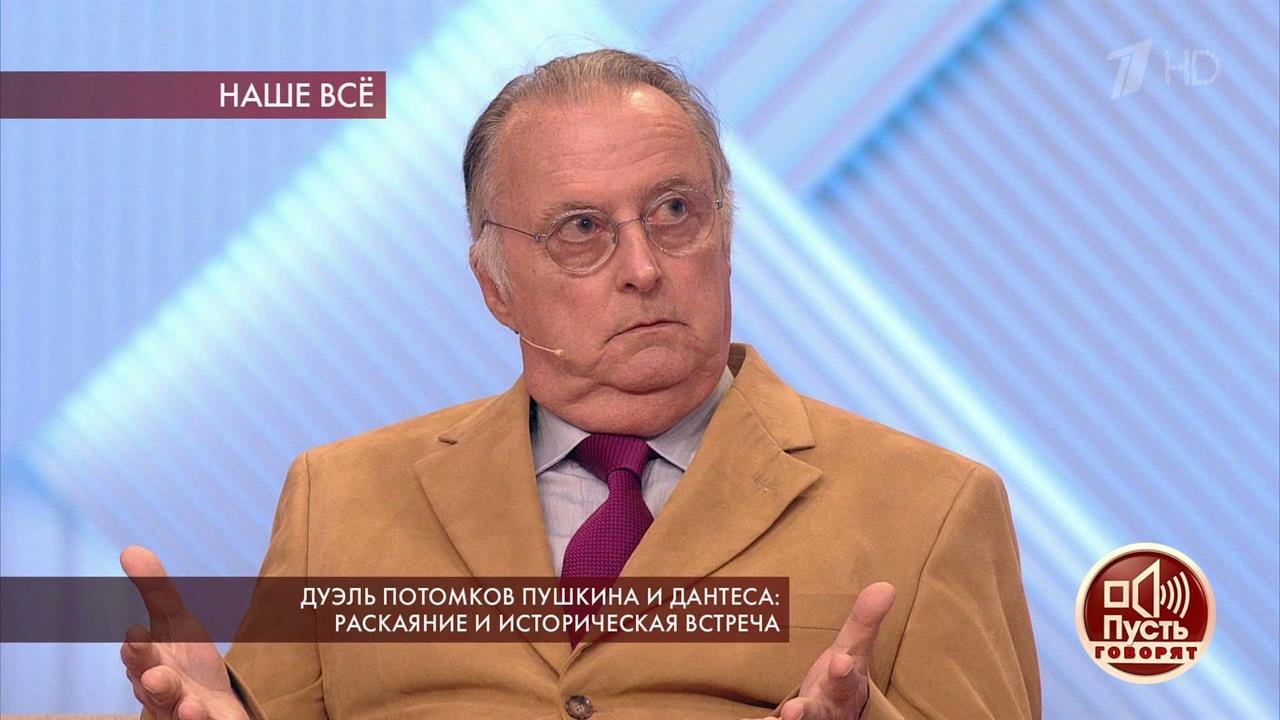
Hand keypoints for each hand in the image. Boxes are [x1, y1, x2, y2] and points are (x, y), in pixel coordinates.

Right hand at [119, 545, 250, 719]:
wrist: (214, 709)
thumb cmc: (187, 665)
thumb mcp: (176, 624)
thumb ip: (155, 591)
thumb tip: (129, 549)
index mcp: (150, 666)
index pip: (140, 658)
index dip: (138, 650)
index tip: (137, 634)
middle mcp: (163, 694)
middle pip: (154, 690)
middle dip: (153, 682)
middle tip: (154, 675)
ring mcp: (183, 714)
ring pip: (176, 715)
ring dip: (181, 710)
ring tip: (189, 705)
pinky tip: (205, 715)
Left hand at [743, 582, 895, 719]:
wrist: (838, 712)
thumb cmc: (840, 674)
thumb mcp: (853, 649)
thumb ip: (864, 621)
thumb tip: (886, 585)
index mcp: (843, 688)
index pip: (846, 680)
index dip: (843, 672)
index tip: (840, 663)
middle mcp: (826, 711)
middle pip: (817, 714)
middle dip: (805, 713)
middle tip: (793, 712)